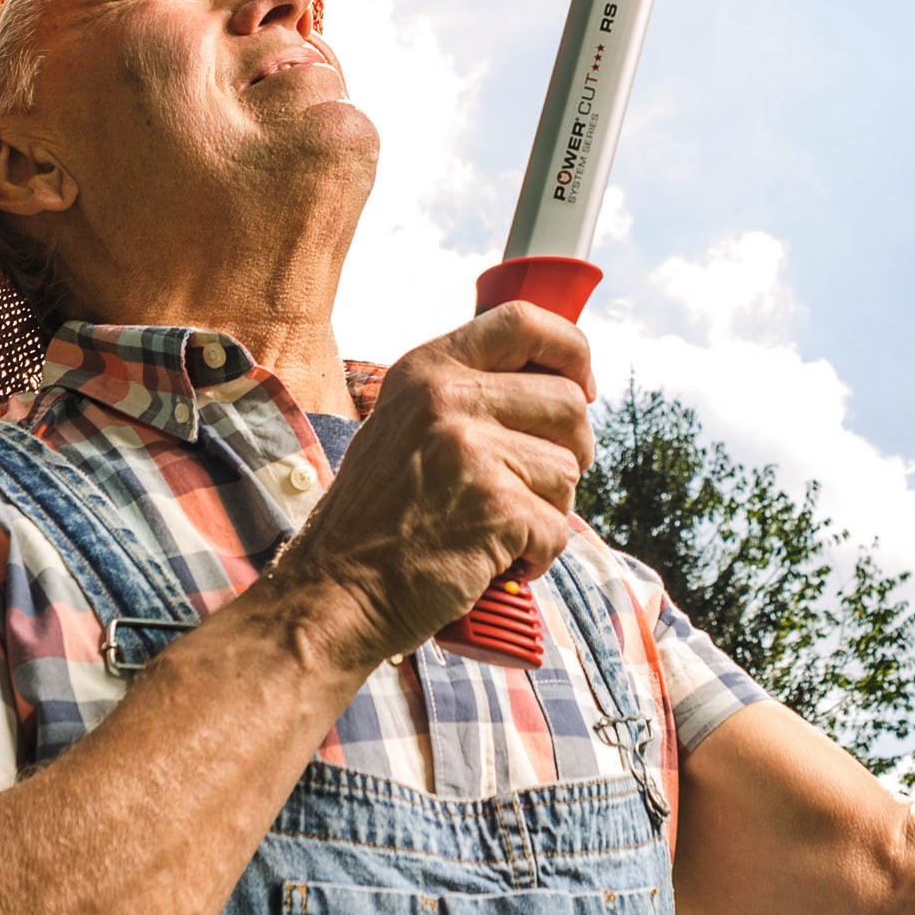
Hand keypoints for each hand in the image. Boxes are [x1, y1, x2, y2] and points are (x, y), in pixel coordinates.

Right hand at [269, 301, 596, 667]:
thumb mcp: (402, 423)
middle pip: (567, 402)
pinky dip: (538, 555)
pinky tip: (497, 562)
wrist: (333, 594)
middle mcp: (447, 398)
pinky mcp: (495, 508)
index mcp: (426, 369)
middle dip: (571, 450)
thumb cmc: (375, 518)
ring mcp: (472, 451)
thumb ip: (463, 393)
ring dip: (548, 509)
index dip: (570, 349)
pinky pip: (558, 529)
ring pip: (569, 469)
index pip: (523, 321)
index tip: (581, 384)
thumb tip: (556, 382)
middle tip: (538, 485)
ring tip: (499, 528)